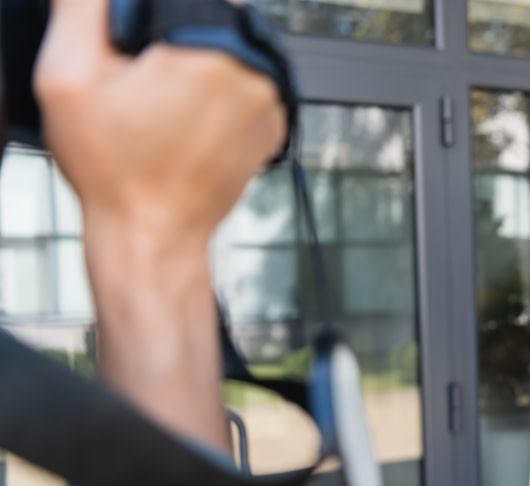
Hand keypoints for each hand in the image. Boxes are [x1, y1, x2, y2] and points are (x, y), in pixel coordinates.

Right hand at [32, 0, 285, 450]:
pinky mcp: (276, 126)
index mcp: (210, 50)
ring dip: (202, 64)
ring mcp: (272, 102)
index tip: (133, 52)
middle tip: (143, 85)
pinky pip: (249, 85)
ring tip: (164, 108)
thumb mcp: (69, 79)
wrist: (154, 235)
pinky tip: (189, 122)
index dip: (149, 17)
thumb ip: (83, 10)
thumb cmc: (117, 172)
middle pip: (212, 19)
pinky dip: (222, 94)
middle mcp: (254, 72)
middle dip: (175, 38)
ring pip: (233, 51)